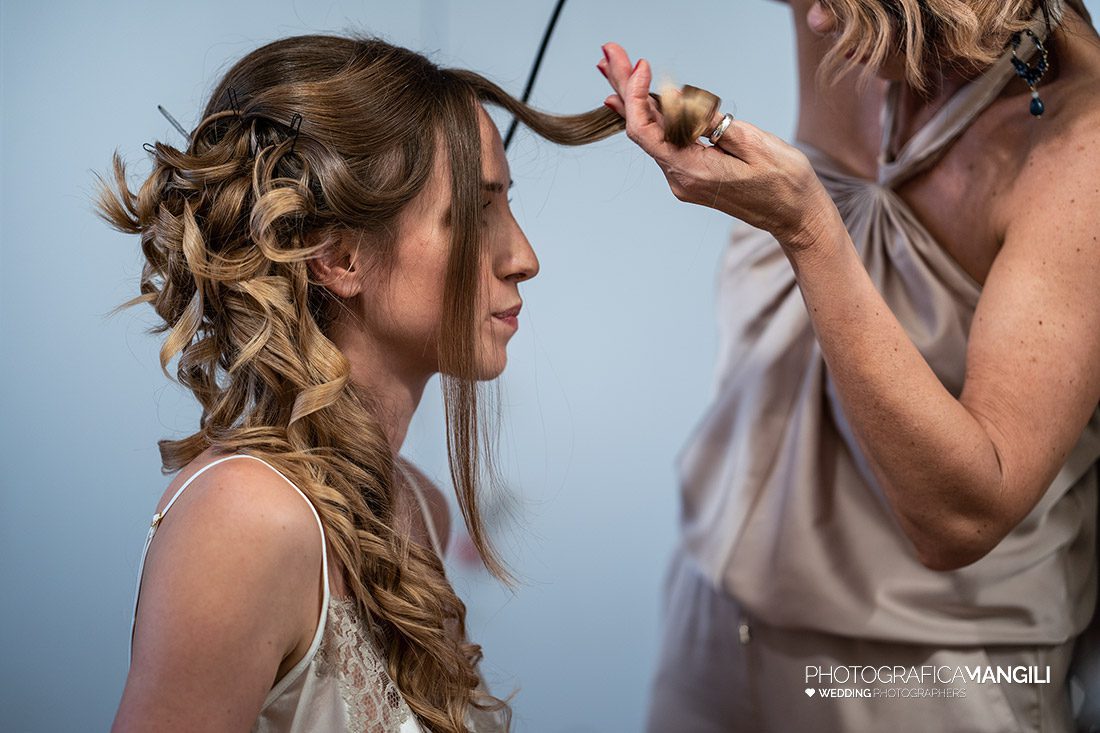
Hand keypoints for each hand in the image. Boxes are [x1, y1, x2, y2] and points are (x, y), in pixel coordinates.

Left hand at [597, 42, 839, 253]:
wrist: (797, 217)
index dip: (635, 94)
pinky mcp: (692, 173)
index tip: (641, 64)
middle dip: (624, 88)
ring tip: (613, 66)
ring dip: (634, 98)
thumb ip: (711, 123)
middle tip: (607, 54)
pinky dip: (653, 114)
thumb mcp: (753, 144)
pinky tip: (636, 97)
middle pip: (641, 129)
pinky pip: (665, 141)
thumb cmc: (785, 183)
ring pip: (651, 133)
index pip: (645, 131)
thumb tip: (678, 103)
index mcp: (691, 172)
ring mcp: (684, 178)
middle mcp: (680, 178)